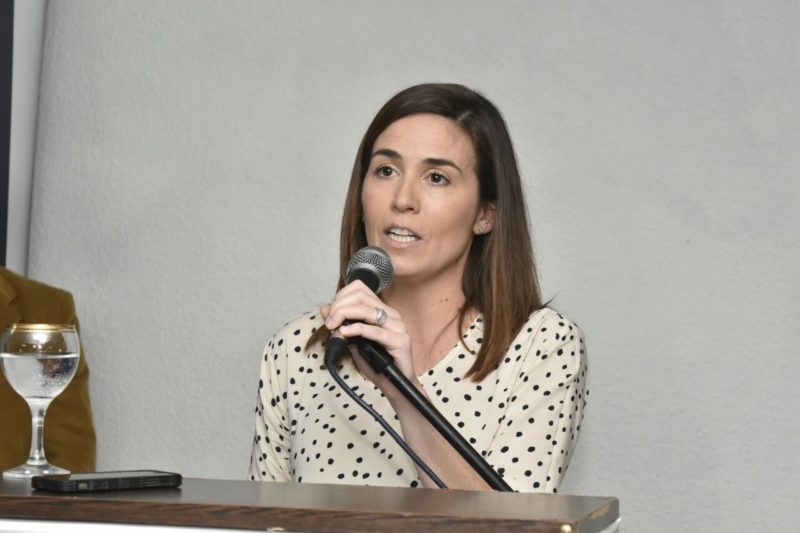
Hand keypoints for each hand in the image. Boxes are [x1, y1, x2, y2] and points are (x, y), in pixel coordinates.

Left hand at [321, 281, 417, 397]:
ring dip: (345, 315)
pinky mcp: (400, 340)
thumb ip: (341, 324)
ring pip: (367, 310)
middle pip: (362, 297)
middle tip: (329, 322)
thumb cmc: (376, 365)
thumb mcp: (353, 342)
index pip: (360, 289)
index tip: (329, 313)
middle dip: (340, 306)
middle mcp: (392, 315)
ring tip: (333, 327)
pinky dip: (357, 329)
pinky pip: (375, 331)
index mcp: (383, 311)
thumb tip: (324, 308)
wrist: (395, 386)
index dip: (341, 297)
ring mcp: (398, 326)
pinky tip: (345, 333)